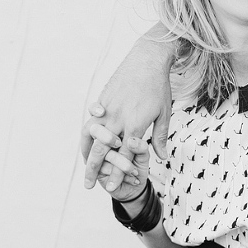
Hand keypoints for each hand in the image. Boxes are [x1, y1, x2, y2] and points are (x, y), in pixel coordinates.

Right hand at [79, 30, 173, 189]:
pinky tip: (84, 143)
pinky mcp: (102, 99)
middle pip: (104, 151)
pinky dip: (86, 133)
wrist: (147, 59)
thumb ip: (161, 137)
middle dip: (96, 170)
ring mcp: (109, 109)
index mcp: (136, 125)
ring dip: (86, 153)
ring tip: (83, 166)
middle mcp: (119, 119)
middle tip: (89, 186)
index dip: (118, 173)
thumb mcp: (164, 113)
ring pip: (92, 136)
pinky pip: (91, 120)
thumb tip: (161, 157)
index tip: (113, 188)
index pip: (125, 156)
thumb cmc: (159, 87)